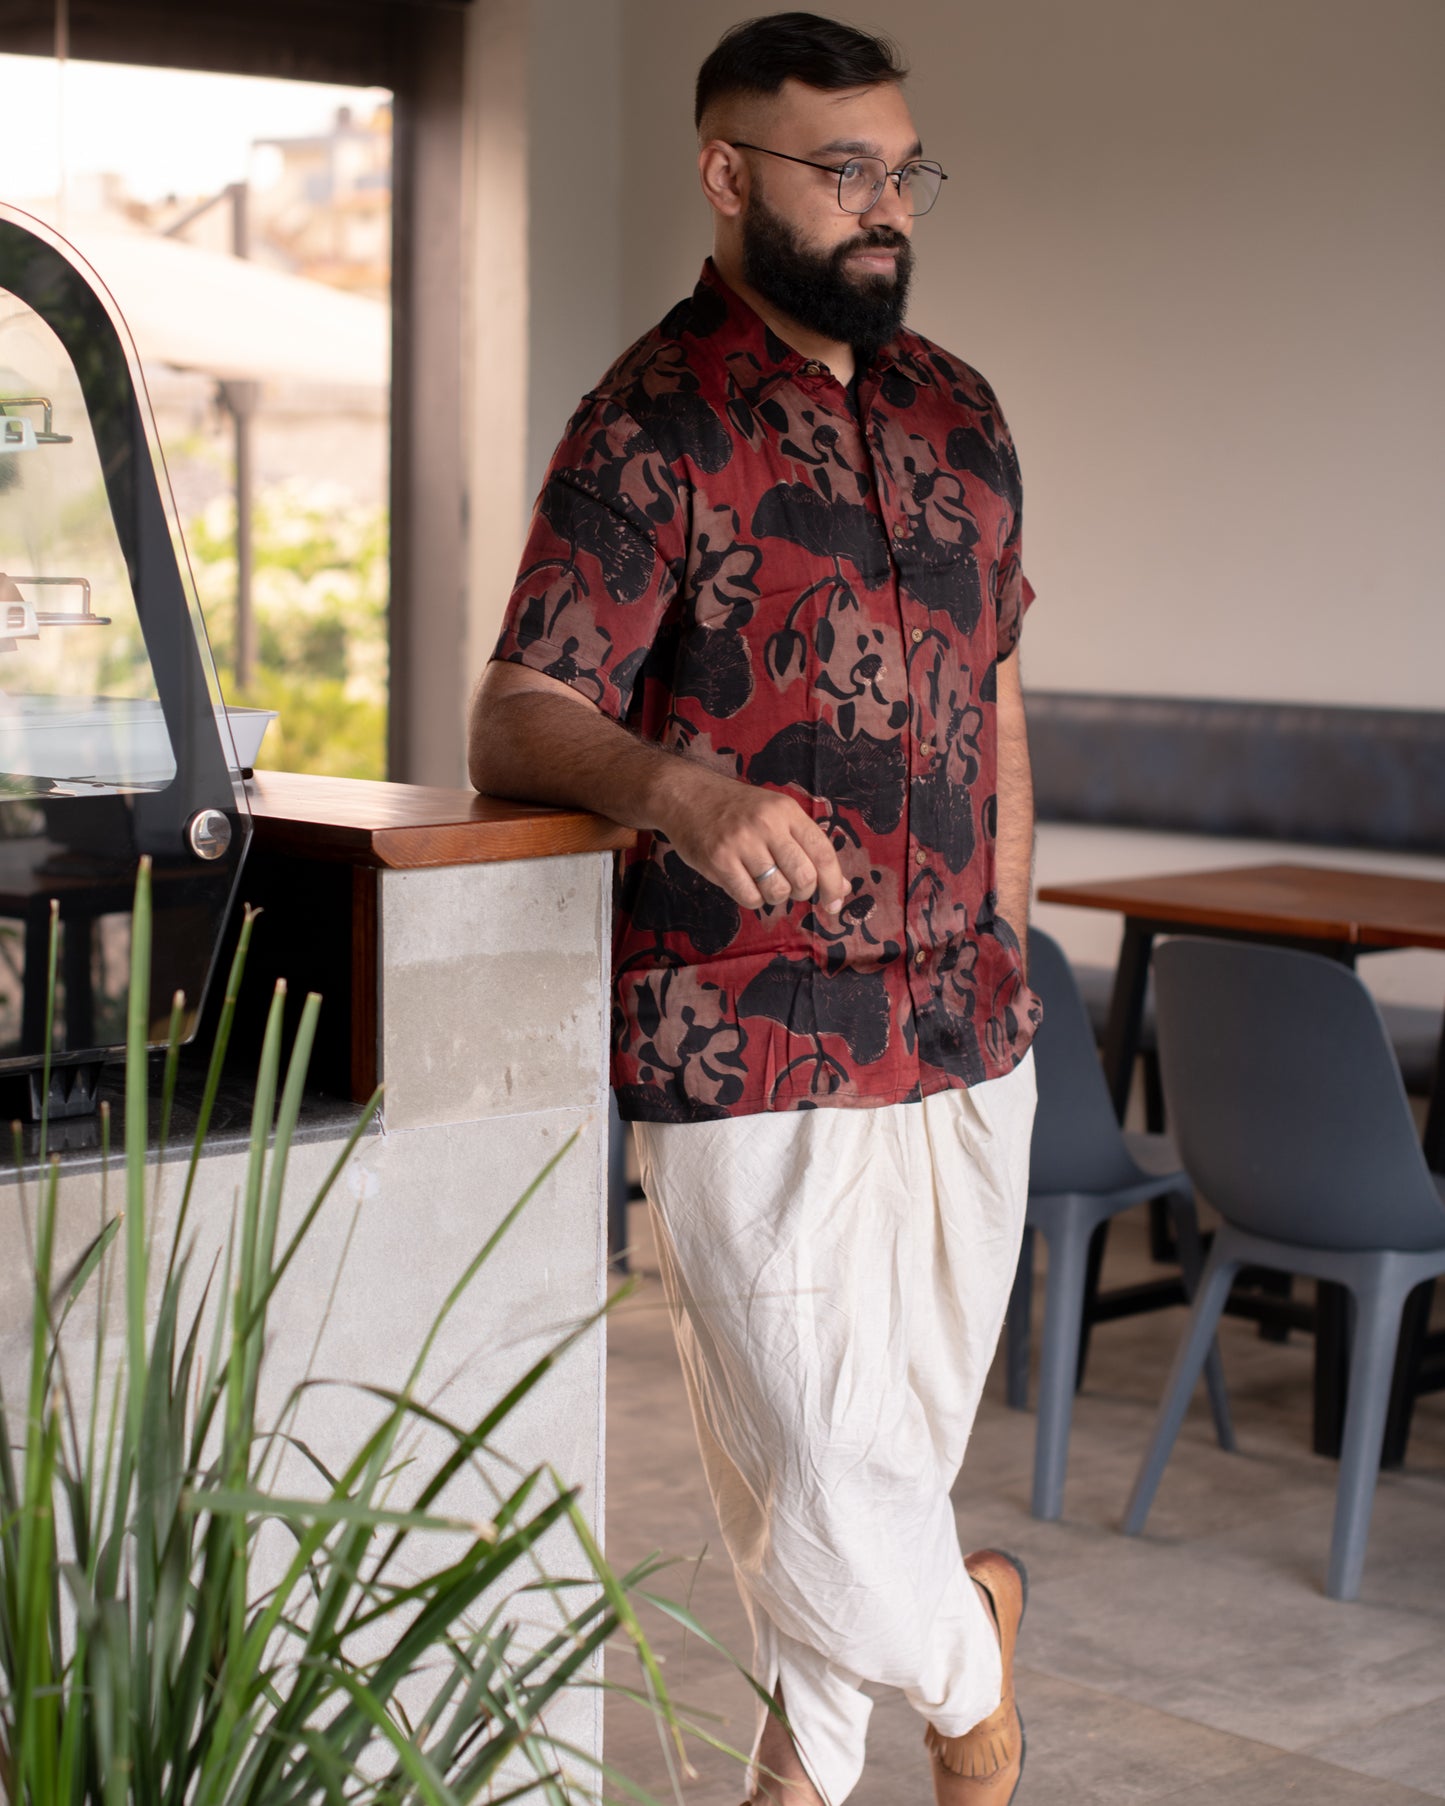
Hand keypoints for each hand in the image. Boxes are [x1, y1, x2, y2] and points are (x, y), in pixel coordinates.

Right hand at [655, 767, 847, 914]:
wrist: (687, 795)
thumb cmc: (737, 809)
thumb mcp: (775, 813)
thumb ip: (807, 846)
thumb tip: (841, 888)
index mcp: (786, 811)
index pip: (823, 852)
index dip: (833, 883)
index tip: (835, 902)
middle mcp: (767, 824)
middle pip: (804, 877)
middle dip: (804, 892)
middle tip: (793, 888)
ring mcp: (741, 842)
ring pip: (778, 891)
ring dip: (776, 897)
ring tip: (764, 882)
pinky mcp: (718, 860)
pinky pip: (749, 897)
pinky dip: (752, 898)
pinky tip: (744, 882)